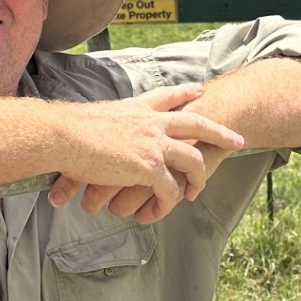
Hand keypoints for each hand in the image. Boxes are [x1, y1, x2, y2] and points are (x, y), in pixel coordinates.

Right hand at [47, 85, 244, 222]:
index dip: (186, 93)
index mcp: (137, 109)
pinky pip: (170, 189)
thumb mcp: (94, 119)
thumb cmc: (68, 132)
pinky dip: (168, 203)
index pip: (168, 96)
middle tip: (237, 141)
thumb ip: (107, 128)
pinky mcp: (149, 167)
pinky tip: (160, 210)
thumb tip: (100, 141)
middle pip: (197, 123)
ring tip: (195, 192)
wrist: (63, 136)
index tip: (200, 90)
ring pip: (193, 160)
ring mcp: (154, 143)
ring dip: (198, 178)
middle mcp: (151, 122)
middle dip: (220, 132)